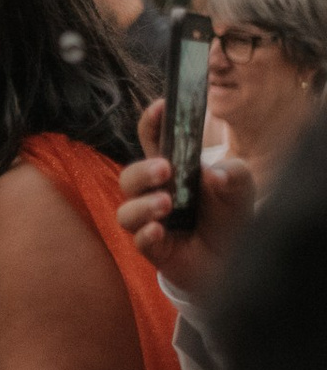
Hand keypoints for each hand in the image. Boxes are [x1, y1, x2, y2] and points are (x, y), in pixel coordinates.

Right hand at [116, 99, 255, 299]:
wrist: (234, 263)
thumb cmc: (230, 218)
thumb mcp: (242, 191)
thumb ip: (235, 176)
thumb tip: (214, 173)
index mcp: (174, 170)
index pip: (154, 140)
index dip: (153, 122)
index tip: (162, 106)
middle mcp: (155, 193)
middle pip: (130, 176)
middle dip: (143, 170)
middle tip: (165, 169)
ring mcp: (151, 221)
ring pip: (126, 210)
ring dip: (143, 204)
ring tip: (167, 204)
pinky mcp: (154, 248)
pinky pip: (139, 240)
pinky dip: (147, 233)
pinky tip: (161, 230)